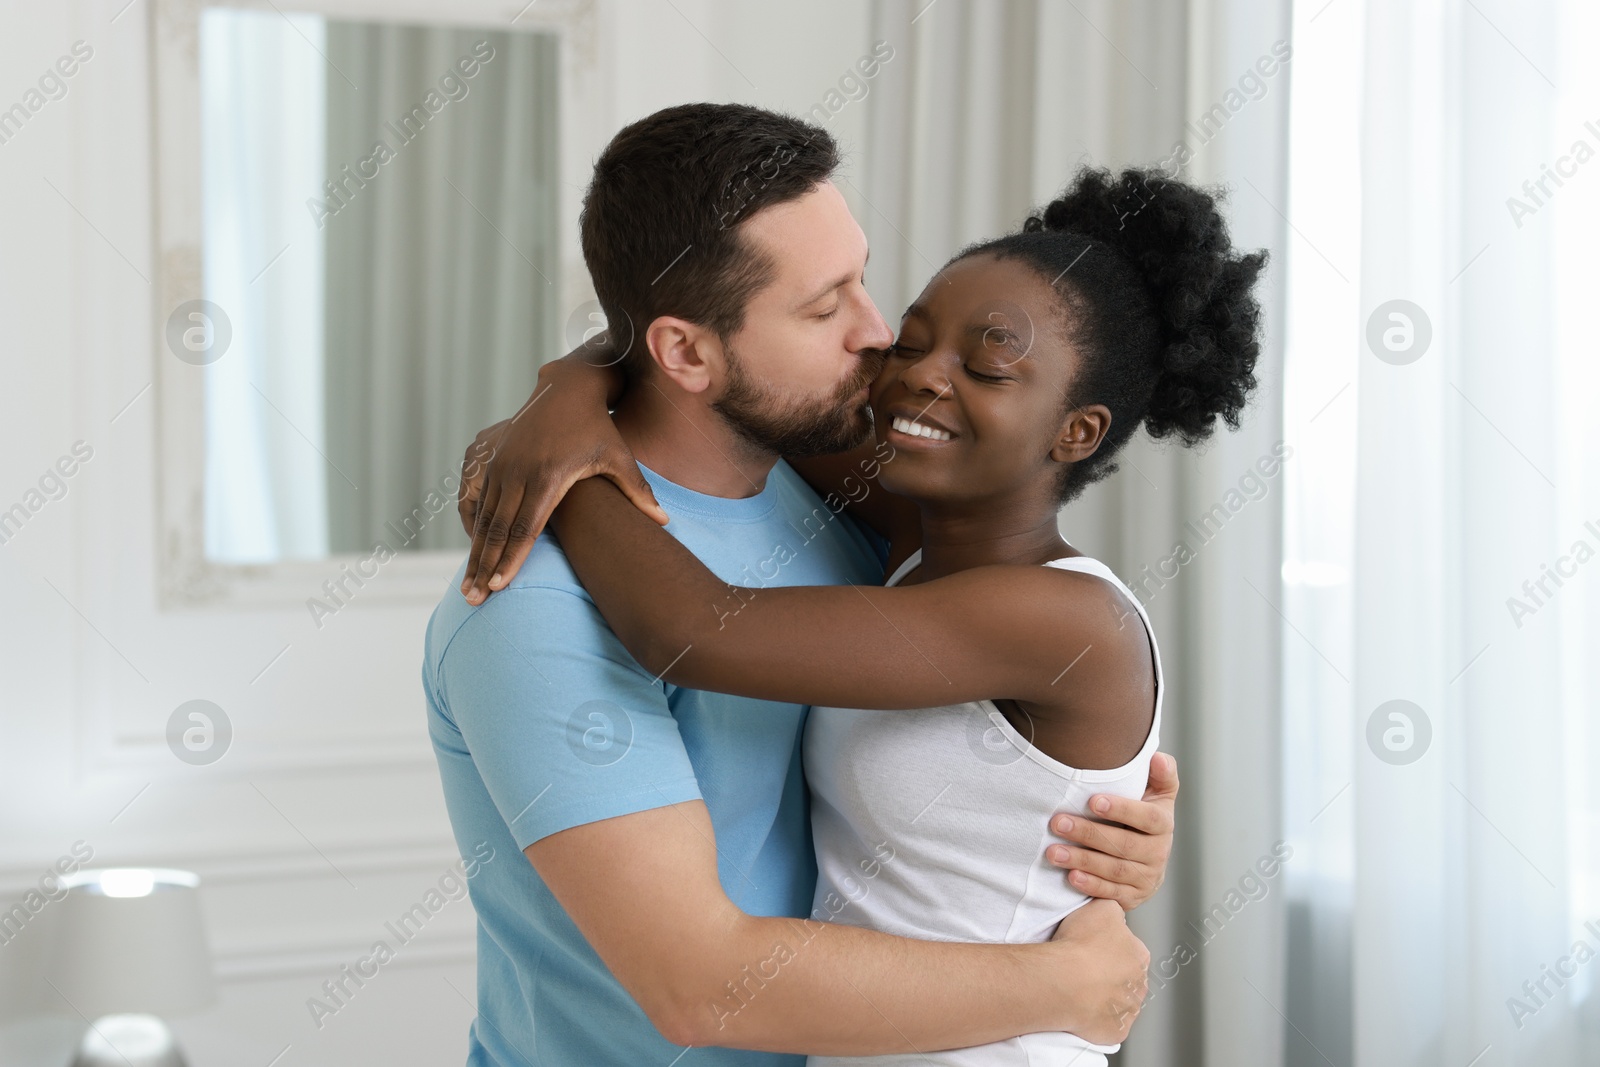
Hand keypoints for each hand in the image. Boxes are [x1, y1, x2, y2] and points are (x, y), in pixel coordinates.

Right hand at [456, 350, 669, 604]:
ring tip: (469, 587)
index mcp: (549, 475)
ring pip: (483, 517)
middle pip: (499, 529)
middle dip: (485, 567)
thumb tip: (665, 522)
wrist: (568, 389)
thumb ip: (638, 493)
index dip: (513, 558)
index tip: (501, 586)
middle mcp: (519, 471)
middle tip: (475, 599)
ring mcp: (501, 464)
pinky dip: (472, 527)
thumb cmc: (598, 429)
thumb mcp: (619, 458)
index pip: (527, 527)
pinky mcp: (490, 458)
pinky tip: (472, 552)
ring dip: (475, 553)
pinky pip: (475, 499)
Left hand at [1045, 751, 1177, 909]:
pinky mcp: (1132, 897)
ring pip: (1113, 870)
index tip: (1092, 801)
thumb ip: (1161, 775)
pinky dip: (1090, 885)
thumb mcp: (1158, 795)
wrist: (1150, 862)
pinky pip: (1110, 893)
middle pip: (1124, 845)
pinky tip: (1070, 876)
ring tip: (1053, 851)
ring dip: (1082, 860)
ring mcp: (1145, 877)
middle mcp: (1158, 853)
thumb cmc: (1145, 819)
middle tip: (1057, 823)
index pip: (1148, 818)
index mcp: (1163, 824)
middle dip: (1088, 834)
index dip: (1122, 810)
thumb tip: (1158, 758)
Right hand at [1048, 899, 1148, 1043]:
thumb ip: (1113, 909)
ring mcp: (1128, 1011)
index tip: (1091, 948)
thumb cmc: (1081, 944)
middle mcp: (1140, 984)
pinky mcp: (1115, 1031)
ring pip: (1118, 1003)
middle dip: (1109, 975)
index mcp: (1140, 955)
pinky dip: (1096, 1020)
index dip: (1109, 948)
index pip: (1129, 950)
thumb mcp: (1102, 907)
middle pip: (1126, 978)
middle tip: (1084, 969)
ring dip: (1104, 998)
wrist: (1066, 981)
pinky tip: (1081, 1009)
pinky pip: (1107, 1026)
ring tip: (1079, 990)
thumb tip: (1115, 913)